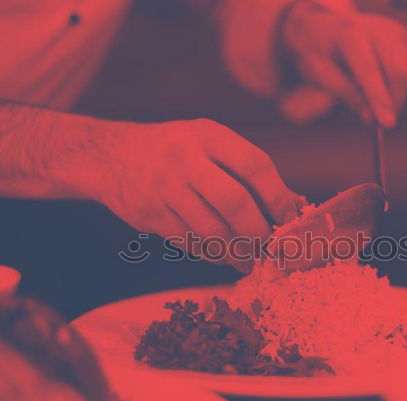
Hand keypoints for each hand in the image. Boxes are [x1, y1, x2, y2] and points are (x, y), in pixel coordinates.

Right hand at [95, 119, 301, 271]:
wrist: (111, 155)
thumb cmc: (176, 151)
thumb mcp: (209, 144)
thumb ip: (249, 172)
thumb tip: (295, 205)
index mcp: (208, 135)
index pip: (255, 165)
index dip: (277, 196)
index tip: (289, 219)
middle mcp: (185, 158)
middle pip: (235, 203)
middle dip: (258, 232)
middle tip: (268, 246)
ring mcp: (164, 187)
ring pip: (212, 230)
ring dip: (237, 251)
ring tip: (248, 258)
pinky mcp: (149, 214)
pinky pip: (191, 243)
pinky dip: (212, 254)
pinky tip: (222, 255)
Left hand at [279, 2, 406, 126]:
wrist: (323, 26)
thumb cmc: (317, 52)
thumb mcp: (317, 74)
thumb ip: (343, 93)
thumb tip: (370, 117)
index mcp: (348, 34)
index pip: (369, 69)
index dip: (379, 97)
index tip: (387, 123)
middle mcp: (375, 27)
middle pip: (397, 71)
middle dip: (392, 103)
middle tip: (378, 123)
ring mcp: (392, 30)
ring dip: (394, 97)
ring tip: (371, 101)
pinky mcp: (402, 36)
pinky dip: (395, 87)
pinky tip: (376, 85)